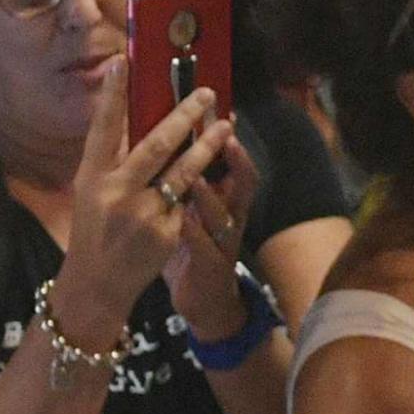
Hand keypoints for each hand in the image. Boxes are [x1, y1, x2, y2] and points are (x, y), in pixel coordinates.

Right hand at [49, 71, 235, 351]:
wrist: (98, 283)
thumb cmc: (96, 228)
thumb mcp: (93, 193)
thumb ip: (114, 161)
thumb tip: (139, 120)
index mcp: (90, 178)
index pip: (100, 129)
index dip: (110, 96)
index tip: (121, 63)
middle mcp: (114, 193)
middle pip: (155, 146)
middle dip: (183, 116)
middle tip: (205, 93)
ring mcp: (142, 214)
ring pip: (184, 173)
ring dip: (207, 147)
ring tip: (225, 126)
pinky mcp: (167, 233)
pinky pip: (190, 202)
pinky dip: (203, 188)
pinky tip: (214, 176)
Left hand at [164, 134, 260, 342]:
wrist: (204, 299)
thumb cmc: (196, 247)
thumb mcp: (197, 210)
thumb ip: (191, 180)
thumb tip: (171, 141)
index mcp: (227, 199)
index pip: (236, 164)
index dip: (233, 140)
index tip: (226, 114)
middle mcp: (231, 216)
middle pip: (242, 182)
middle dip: (232, 156)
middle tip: (224, 131)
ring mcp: (224, 242)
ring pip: (224, 214)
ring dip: (212, 195)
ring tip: (198, 177)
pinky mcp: (211, 266)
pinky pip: (204, 248)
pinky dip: (194, 234)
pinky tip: (184, 222)